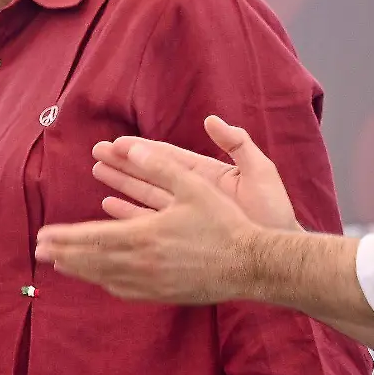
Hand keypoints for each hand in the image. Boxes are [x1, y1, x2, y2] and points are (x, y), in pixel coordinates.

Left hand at [34, 125, 271, 304]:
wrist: (251, 265)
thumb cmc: (224, 223)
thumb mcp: (193, 185)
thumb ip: (159, 164)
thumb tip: (128, 144)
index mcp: (144, 235)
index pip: (91, 238)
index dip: (64, 237)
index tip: (42, 236)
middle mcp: (142, 263)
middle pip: (91, 261)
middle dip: (62, 255)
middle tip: (39, 252)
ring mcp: (151, 283)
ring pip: (104, 277)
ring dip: (79, 270)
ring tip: (60, 264)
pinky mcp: (163, 295)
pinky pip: (125, 291)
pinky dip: (105, 282)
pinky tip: (99, 278)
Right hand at [90, 117, 298, 230]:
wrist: (277, 254)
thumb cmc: (273, 212)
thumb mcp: (260, 171)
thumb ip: (238, 143)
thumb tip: (212, 120)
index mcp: (207, 174)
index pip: (167, 158)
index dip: (142, 149)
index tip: (117, 142)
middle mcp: (193, 194)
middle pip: (151, 174)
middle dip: (124, 164)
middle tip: (96, 153)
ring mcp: (186, 216)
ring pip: (145, 196)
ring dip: (122, 184)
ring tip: (97, 174)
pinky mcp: (182, 236)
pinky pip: (149, 223)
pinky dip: (129, 215)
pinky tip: (111, 207)